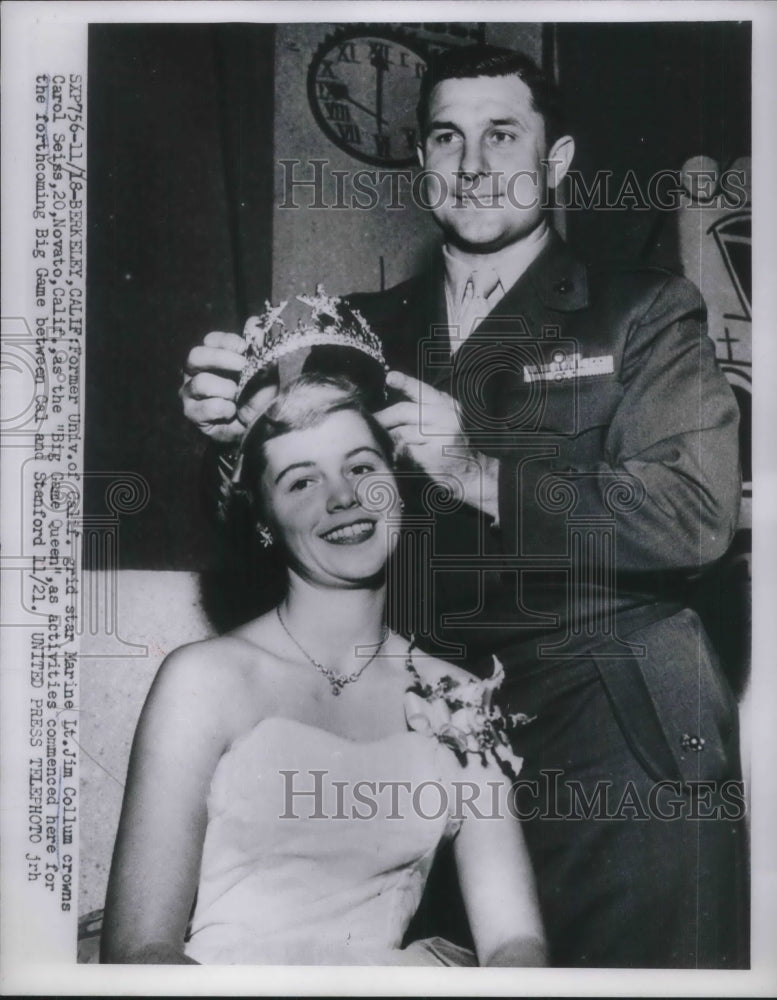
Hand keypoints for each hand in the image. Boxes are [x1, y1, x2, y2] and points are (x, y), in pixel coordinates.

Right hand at [180, 321, 276, 444]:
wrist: (255, 430)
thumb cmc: (256, 398)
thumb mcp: (265, 372)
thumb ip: (259, 348)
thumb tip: (255, 322)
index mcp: (211, 358)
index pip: (210, 340)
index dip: (228, 342)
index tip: (245, 349)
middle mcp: (195, 372)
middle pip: (195, 356)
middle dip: (221, 359)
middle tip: (242, 366)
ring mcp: (190, 393)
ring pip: (201, 383)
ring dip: (227, 390)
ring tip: (237, 397)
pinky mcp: (191, 413)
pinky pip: (205, 407)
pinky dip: (224, 409)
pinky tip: (232, 413)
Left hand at [375, 371, 498, 519]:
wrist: (476, 475)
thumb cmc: (455, 449)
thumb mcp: (446, 421)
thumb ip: (425, 411)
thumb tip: (391, 409)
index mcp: (448, 405)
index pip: (423, 390)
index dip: (405, 382)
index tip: (390, 377)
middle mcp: (446, 416)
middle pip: (403, 411)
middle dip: (383, 418)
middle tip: (371, 424)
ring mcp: (441, 435)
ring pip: (401, 432)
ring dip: (387, 438)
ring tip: (381, 443)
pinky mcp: (434, 454)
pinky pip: (405, 450)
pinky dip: (396, 454)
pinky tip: (394, 458)